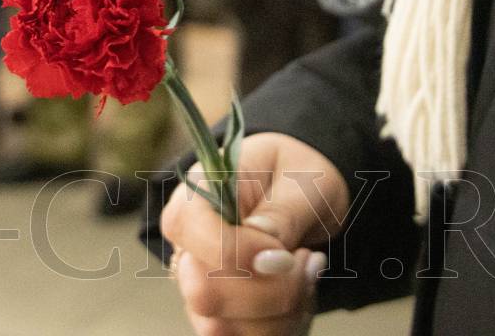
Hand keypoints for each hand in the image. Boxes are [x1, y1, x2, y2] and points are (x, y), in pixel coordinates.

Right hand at [161, 132, 348, 335]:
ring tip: (307, 271)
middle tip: (303, 259)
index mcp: (195, 195)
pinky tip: (300, 293)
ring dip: (282, 312)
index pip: (194, 234)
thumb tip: (267, 259)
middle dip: (269, 292)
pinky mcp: (221, 311)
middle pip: (204, 294)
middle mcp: (187, 243)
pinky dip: (282, 326)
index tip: (287, 251)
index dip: (242, 254)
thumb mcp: (302, 180)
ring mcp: (199, 283)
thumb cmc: (299, 174)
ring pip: (223, 327)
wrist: (306, 189)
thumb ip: (281, 214)